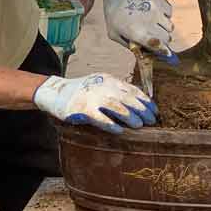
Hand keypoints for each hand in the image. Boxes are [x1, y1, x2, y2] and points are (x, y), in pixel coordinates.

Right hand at [34, 72, 157, 132]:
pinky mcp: (82, 109)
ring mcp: (92, 97)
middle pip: (128, 98)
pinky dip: (111, 124)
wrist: (55, 92)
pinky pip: (100, 118)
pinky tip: (120, 131)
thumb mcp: (101, 84)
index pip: (132, 89)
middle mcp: (102, 86)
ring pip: (117, 107)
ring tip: (139, 126)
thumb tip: (138, 103)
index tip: (154, 111)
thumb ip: (116, 90)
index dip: (145, 101)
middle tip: (151, 120)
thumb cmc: (82, 91)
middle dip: (142, 110)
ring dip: (130, 117)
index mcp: (109, 80)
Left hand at [100, 0, 175, 60]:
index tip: (165, 53)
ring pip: (170, 27)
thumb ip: (129, 45)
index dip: (163, 51)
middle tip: (155, 38)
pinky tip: (154, 13)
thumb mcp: (114, 34)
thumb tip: (143, 54)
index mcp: (136, 32)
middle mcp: (149, 21)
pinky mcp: (160, 0)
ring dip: (164, 29)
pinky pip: (169, 13)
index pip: (158, 46)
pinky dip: (165, 16)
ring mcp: (156, 10)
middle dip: (163, 41)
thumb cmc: (114, 14)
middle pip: (167, 38)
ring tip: (154, 25)